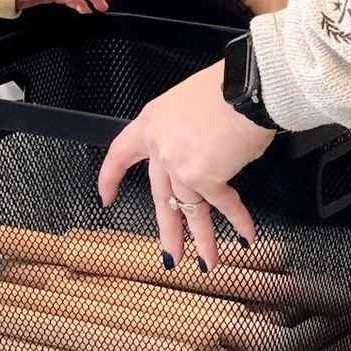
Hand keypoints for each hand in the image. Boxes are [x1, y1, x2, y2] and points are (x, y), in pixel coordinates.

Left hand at [96, 62, 275, 267]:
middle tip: (168, 255)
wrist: (245, 87)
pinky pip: (223, 205)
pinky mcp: (205, 177)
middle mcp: (161, 147)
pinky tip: (245, 238)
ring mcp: (180, 166)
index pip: (121, 153)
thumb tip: (203, 149)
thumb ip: (184, 130)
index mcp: (152, 122)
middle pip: (160, 195)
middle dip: (167, 230)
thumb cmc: (224, 86)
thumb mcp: (188, 101)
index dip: (111, 177)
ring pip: (189, 209)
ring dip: (202, 239)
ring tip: (206, 264)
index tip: (105, 198)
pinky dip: (239, 222)